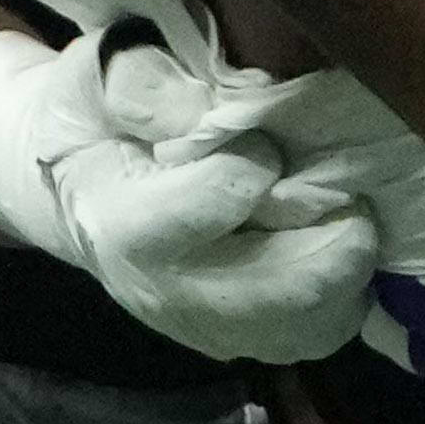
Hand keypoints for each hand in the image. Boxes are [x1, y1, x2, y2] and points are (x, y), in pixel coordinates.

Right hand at [0, 25, 381, 367]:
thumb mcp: (99, 78)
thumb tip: (241, 103)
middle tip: (331, 182)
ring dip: (346, 259)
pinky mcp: (239, 345)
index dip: (262, 153)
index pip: (233, 193)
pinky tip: (319, 244)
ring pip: (320, 318)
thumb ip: (154, 86)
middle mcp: (171, 296)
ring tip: (328, 213)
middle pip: (294, 284)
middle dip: (337, 224)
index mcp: (130, 227)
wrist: (78, 194)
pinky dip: (343, 287)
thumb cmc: (93, 124)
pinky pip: (322, 331)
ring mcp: (207, 332)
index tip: (254, 136)